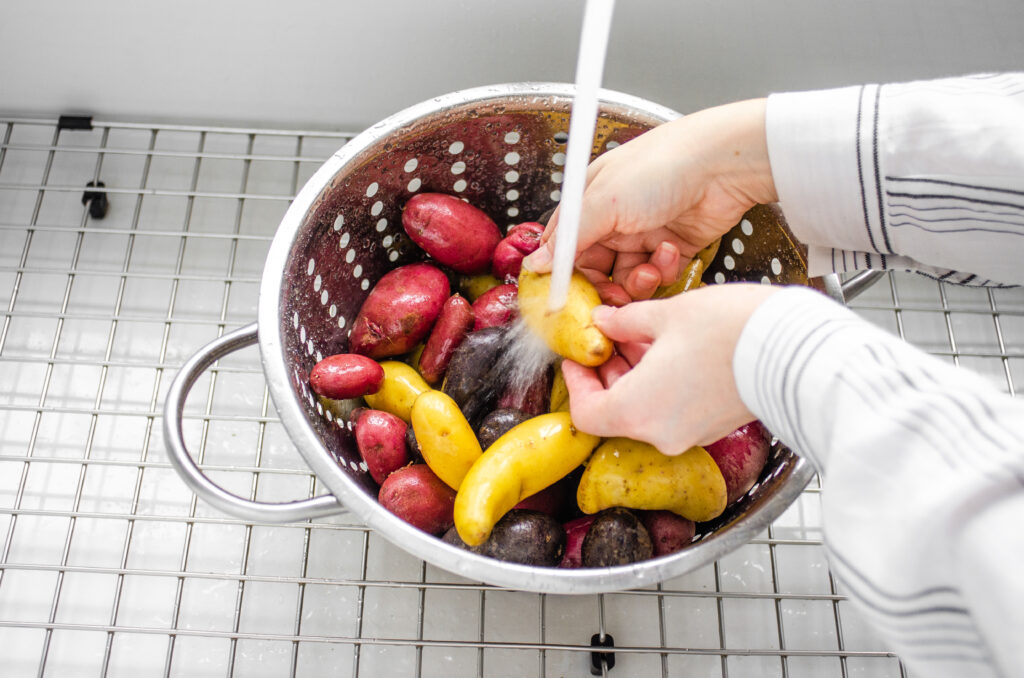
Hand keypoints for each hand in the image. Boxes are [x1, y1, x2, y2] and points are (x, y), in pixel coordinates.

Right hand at [525, 98, 776, 300]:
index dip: (563, 276)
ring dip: (636, 281)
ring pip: (627, 279)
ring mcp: (644, 234)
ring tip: (648, 269)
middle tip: (611, 298)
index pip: (564, 248)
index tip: (565, 300)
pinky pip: (657, 275)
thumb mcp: (603, 202)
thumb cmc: (661, 166)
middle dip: (603, 288)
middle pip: (595, 270)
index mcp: (590, 202)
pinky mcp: (673, 247)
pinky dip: (662, 270)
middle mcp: (614, 220)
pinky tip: (670, 251)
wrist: (722, 163)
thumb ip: (568, 239)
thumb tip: (536, 263)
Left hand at [563, 283, 778, 454]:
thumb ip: (626, 321)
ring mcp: (691, 434)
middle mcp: (661, 433)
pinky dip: (664, 386)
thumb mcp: (666, 315)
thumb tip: (605, 321)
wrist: (798, 348)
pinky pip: (674, 411)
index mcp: (637, 411)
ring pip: (647, 411)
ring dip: (638, 377)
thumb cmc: (732, 331)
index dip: (576, 383)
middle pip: (616, 413)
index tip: (580, 357)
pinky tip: (673, 350)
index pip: (586, 414)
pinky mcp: (715, 425)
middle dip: (609, 375)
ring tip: (645, 337)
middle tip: (611, 339)